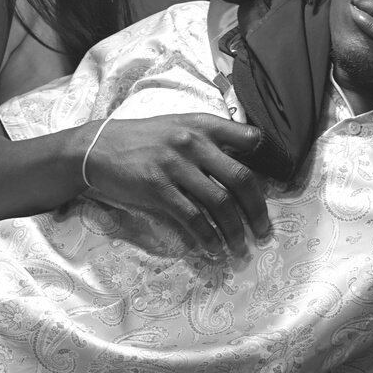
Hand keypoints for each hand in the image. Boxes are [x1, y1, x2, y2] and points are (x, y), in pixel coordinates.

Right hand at [81, 113, 269, 259]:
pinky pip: (191, 217)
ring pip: (219, 203)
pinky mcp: (157, 187)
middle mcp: (192, 142)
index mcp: (202, 124)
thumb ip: (208, 139)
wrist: (96, 148)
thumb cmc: (141, 140)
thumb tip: (243, 165)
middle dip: (257, 210)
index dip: (267, 164)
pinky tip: (212, 248)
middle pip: (241, 178)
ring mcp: (174, 165)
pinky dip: (206, 236)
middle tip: (263, 232)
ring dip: (234, 231)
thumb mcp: (177, 126)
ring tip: (239, 248)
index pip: (249, 139)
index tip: (275, 189)